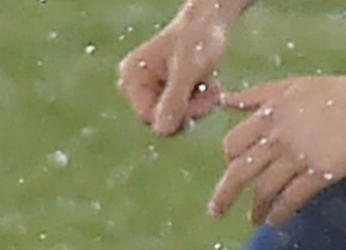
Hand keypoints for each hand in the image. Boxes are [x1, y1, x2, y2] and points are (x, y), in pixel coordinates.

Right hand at [119, 8, 234, 135]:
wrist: (209, 23)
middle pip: (164, 121)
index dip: (180, 116)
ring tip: (214, 87)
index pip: (150, 118)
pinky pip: (184, 112)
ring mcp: (150, 89)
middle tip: (214, 92)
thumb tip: (162, 131)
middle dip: (192, 111)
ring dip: (200, 107)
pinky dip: (201, 103)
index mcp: (132, 78)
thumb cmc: (198, 40)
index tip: (204, 99)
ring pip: (177, 119)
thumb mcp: (188, 71)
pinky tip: (211, 86)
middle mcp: (135, 86)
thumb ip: (175, 100)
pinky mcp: (166, 91)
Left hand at [208, 71, 345, 224]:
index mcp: (267, 116)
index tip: (233, 170)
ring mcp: (298, 157)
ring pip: (266, 189)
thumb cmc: (334, 90)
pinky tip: (274, 222)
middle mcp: (277, 139)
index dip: (230, 160)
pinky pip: (293, 198)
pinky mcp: (321, 173)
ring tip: (253, 220)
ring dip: (256, 208)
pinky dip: (280, 212)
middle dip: (225, 194)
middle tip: (216, 211)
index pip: (233, 144)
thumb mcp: (289, 86)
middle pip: (240, 171)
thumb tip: (225, 100)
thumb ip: (256, 96)